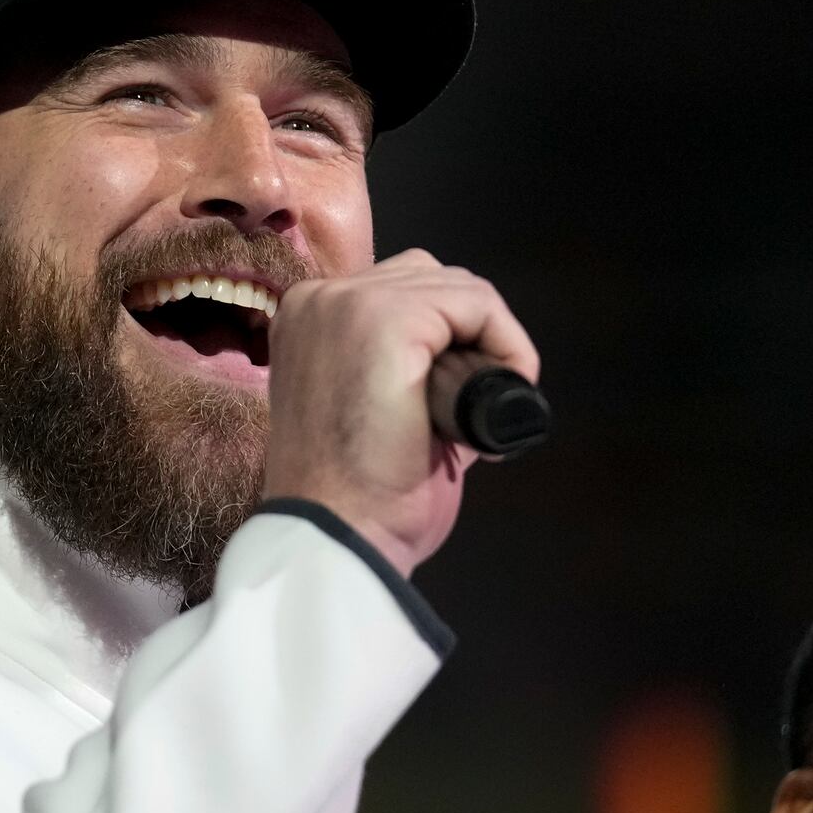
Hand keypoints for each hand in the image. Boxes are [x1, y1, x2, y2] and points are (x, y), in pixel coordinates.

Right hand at [263, 248, 539, 576]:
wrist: (338, 533)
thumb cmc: (352, 494)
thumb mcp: (363, 408)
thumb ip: (398, 367)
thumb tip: (460, 357)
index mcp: (305, 318)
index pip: (397, 292)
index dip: (442, 342)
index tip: (449, 407)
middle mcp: (318, 298)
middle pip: (429, 279)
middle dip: (465, 336)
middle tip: (466, 410)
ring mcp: (349, 302)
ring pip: (456, 288)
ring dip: (486, 339)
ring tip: (478, 403)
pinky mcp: (388, 319)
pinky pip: (476, 305)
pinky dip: (507, 344)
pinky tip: (503, 390)